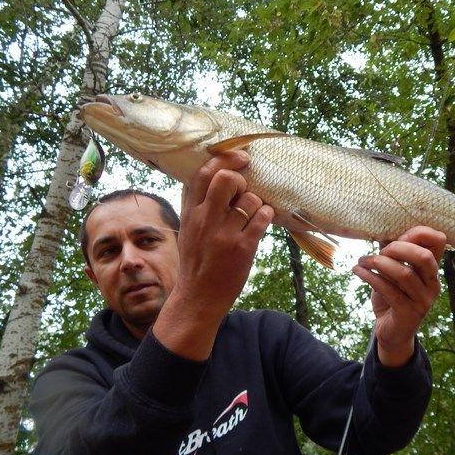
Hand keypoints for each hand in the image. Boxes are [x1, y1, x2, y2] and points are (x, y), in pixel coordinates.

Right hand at [175, 150, 273, 317]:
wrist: (199, 297)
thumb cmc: (197, 261)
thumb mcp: (188, 229)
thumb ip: (196, 203)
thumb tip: (213, 173)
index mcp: (190, 212)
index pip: (204, 173)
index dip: (225, 158)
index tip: (241, 157)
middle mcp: (206, 220)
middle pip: (227, 179)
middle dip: (241, 179)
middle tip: (244, 191)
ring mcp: (225, 234)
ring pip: (250, 198)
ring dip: (257, 202)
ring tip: (254, 213)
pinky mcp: (243, 248)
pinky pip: (262, 217)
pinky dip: (267, 214)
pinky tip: (262, 220)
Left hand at [353, 226, 445, 367]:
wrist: (392, 332)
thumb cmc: (392, 296)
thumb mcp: (393, 271)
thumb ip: (393, 253)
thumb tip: (381, 230)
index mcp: (432, 268)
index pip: (439, 242)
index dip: (419, 232)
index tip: (396, 234)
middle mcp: (433, 283)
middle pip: (424, 257)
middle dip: (398, 248)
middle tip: (379, 251)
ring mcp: (423, 300)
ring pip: (404, 274)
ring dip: (378, 263)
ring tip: (362, 261)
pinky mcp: (409, 314)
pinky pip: (388, 290)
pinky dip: (370, 277)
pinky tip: (358, 271)